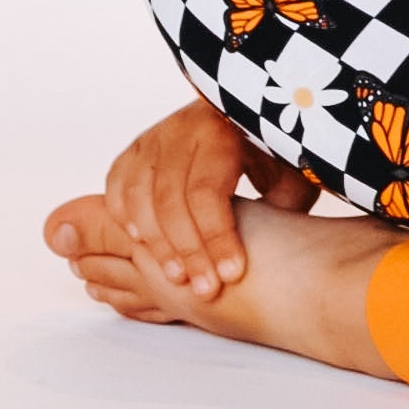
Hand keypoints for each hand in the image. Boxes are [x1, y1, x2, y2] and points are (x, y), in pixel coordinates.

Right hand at [92, 97, 317, 298]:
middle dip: (187, 250)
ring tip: (177, 277)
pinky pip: (118, 185)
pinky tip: (142, 244)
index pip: (208, 191)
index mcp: (225, 131)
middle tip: (205, 289)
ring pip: (139, 196)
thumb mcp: (290, 174)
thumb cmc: (273, 154)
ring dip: (155, 243)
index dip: (217, 237)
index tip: (233, 274)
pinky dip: (124, 216)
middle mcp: (183, 129)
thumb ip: (280, 205)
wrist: (248, 120)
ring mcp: (155, 138)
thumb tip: (270, 247)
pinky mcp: (137, 149)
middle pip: (170, 198)